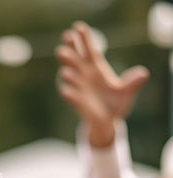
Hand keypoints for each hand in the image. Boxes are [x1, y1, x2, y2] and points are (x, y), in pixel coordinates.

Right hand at [55, 21, 148, 146]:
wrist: (107, 122)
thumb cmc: (116, 104)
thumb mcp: (127, 91)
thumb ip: (133, 83)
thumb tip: (143, 74)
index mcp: (97, 68)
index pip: (89, 50)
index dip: (84, 38)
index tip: (77, 26)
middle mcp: (85, 76)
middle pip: (75, 59)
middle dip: (69, 50)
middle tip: (64, 39)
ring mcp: (80, 88)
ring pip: (71, 77)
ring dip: (67, 72)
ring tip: (65, 70)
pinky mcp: (78, 103)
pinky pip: (72, 97)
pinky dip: (69, 93)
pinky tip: (65, 90)